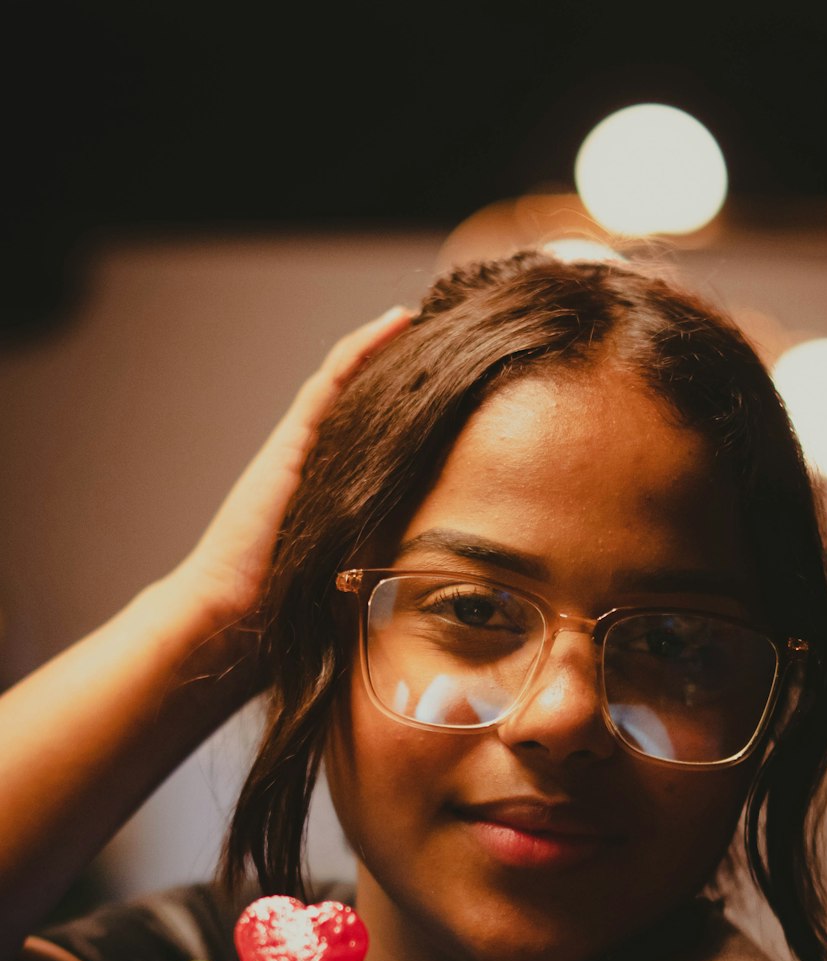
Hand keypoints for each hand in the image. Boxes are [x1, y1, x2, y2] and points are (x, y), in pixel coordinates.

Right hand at [164, 305, 411, 654]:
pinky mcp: (290, 444)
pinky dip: (363, 350)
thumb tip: (431, 583)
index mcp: (325, 498)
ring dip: (384, 347)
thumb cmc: (276, 618)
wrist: (224, 618)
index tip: (444, 393)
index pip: (369, 441)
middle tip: (444, 342)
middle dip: (397, 371)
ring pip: (347, 383)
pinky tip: (398, 323)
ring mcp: (296, 451)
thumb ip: (377, 569)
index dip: (402, 412)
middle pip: (359, 404)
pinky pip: (331, 383)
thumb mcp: (345, 587)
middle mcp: (309, 466)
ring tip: (423, 319)